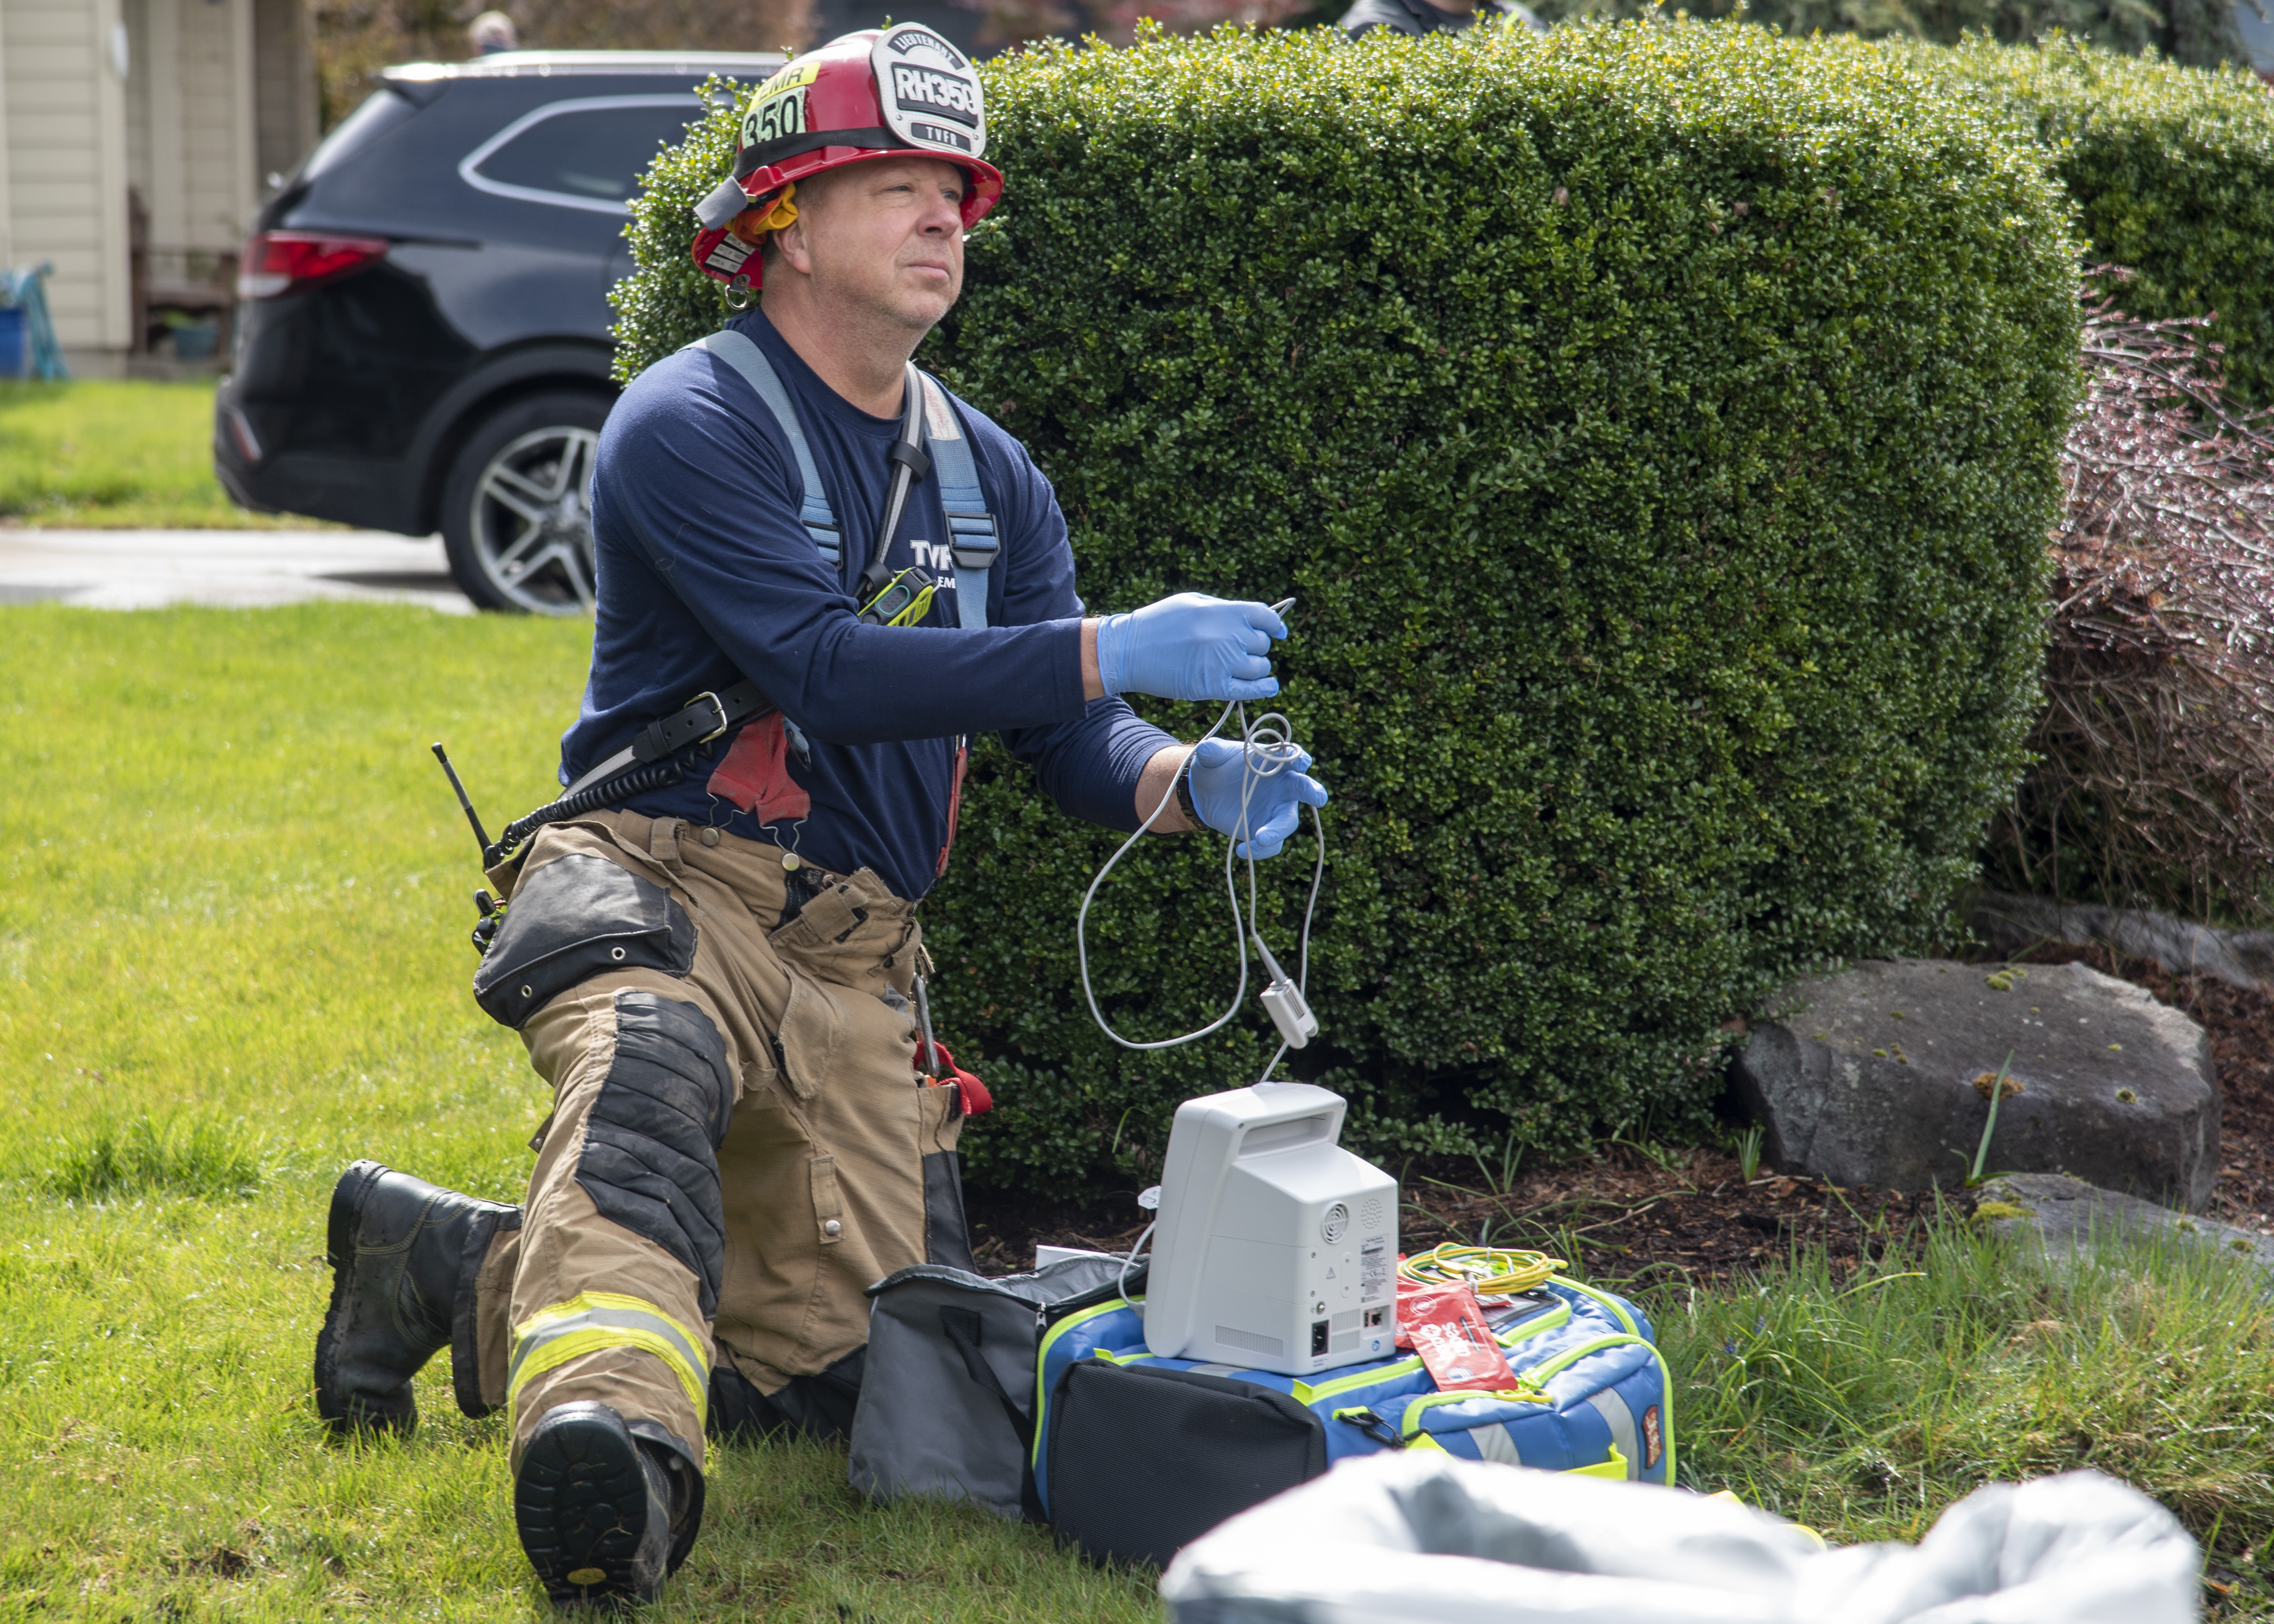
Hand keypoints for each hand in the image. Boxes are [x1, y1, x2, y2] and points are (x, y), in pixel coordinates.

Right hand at [1094, 594, 1285, 702]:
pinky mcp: (1213, 686)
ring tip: (1239, 666)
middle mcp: (1227, 636)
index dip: (1274, 625)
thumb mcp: (1192, 602)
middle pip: (1262, 643)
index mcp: (1223, 611)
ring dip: (1255, 667)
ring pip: (1260, 667)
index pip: (1265, 616)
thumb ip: (1224, 609)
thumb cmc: (1159, 623)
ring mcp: (1222, 662)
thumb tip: (1253, 617)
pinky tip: (1269, 686)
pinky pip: (1251, 690)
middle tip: (1237, 649)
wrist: (1129, 651)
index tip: (1277, 632)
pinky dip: (1264, 688)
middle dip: (1255, 646)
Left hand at [1186, 737, 1328, 858]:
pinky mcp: (1266, 830)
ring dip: (1277, 831)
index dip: (1300, 759)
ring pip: (1287, 822)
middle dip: (1313, 792)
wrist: (1205, 790)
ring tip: (1259, 838)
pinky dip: (1260, 850)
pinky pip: (1272, 844)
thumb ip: (1211, 751)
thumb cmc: (1217, 766)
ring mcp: (1276, 810)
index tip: (1300, 761)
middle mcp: (1283, 786)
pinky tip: (1241, 849)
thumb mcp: (1211, 756)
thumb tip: (1205, 750)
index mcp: (1276, 763)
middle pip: (1305, 789)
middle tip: (1319, 798)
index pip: (1294, 758)